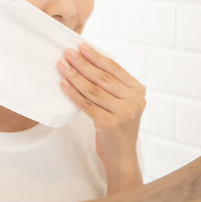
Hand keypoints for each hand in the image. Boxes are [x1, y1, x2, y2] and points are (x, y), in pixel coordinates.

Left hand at [58, 43, 145, 174]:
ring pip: (93, 90)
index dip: (97, 57)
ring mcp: (123, 112)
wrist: (122, 154)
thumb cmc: (118, 126)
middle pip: (103, 78)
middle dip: (83, 63)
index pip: (115, 69)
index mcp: (138, 91)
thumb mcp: (122, 103)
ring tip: (62, 65)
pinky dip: (73, 93)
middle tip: (68, 53)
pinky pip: (86, 104)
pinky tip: (63, 84)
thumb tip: (87, 62)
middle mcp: (134, 100)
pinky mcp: (109, 123)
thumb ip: (113, 85)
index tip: (82, 47)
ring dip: (75, 76)